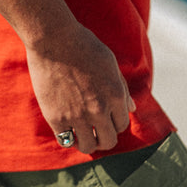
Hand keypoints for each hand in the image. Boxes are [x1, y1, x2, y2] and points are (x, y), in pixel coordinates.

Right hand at [26, 23, 134, 153]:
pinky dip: (68, 138)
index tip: (106, 118)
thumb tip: (132, 109)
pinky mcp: (56, 117)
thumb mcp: (110, 64)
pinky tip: (67, 130)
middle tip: (96, 131)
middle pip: (108, 140)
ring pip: (88, 146)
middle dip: (104, 138)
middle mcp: (99, 109)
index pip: (122, 124)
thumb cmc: (84, 46)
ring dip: (87, 142)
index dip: (115, 123)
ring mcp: (77, 115)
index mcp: (115, 95)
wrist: (53, 39)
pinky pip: (65, 141)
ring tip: (82, 134)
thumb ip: (122, 88)